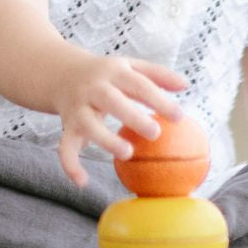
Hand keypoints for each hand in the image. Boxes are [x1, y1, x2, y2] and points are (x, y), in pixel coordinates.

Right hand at [53, 53, 185, 185]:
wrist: (61, 73)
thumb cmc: (106, 74)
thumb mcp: (130, 66)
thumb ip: (157, 74)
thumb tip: (185, 85)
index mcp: (114, 72)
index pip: (138, 84)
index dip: (159, 99)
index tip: (180, 117)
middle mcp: (93, 89)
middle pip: (112, 101)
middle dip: (132, 117)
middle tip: (155, 133)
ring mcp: (78, 108)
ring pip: (88, 125)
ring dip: (105, 140)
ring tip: (127, 153)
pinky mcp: (67, 127)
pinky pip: (65, 147)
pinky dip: (70, 165)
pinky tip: (83, 182)